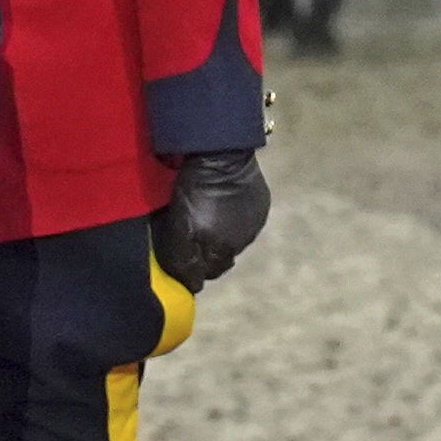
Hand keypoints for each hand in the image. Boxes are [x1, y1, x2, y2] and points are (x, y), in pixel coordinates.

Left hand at [150, 150, 270, 290]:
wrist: (222, 153)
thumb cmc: (194, 188)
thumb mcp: (179, 225)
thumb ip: (183, 259)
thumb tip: (191, 286)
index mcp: (221, 249)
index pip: (206, 274)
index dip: (193, 269)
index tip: (183, 259)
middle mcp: (241, 242)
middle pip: (221, 260)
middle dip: (207, 254)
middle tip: (192, 236)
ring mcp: (254, 224)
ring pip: (234, 242)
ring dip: (221, 236)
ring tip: (208, 217)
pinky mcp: (261, 207)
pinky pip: (246, 222)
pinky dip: (233, 220)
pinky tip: (224, 205)